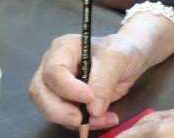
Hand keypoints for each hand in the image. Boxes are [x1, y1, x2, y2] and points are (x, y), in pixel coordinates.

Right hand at [29, 33, 150, 130]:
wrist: (132, 58)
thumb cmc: (122, 50)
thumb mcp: (118, 58)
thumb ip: (104, 80)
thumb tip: (93, 109)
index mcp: (63, 49)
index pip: (54, 71)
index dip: (68, 88)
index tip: (89, 97)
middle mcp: (54, 67)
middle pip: (42, 93)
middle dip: (61, 111)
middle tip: (84, 120)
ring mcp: (58, 86)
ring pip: (51, 110)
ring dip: (75, 121)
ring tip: (103, 118)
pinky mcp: (66, 103)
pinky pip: (67, 118)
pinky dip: (85, 123)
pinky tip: (105, 119)